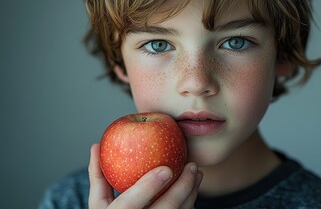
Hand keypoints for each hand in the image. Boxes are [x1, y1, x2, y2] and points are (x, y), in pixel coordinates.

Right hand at [88, 144, 202, 208]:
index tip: (166, 169)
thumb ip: (98, 176)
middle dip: (182, 188)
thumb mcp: (98, 203)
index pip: (129, 206)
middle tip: (192, 166)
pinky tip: (194, 189)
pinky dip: (190, 203)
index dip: (148, 187)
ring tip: (197, 174)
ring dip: (191, 194)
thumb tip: (95, 145)